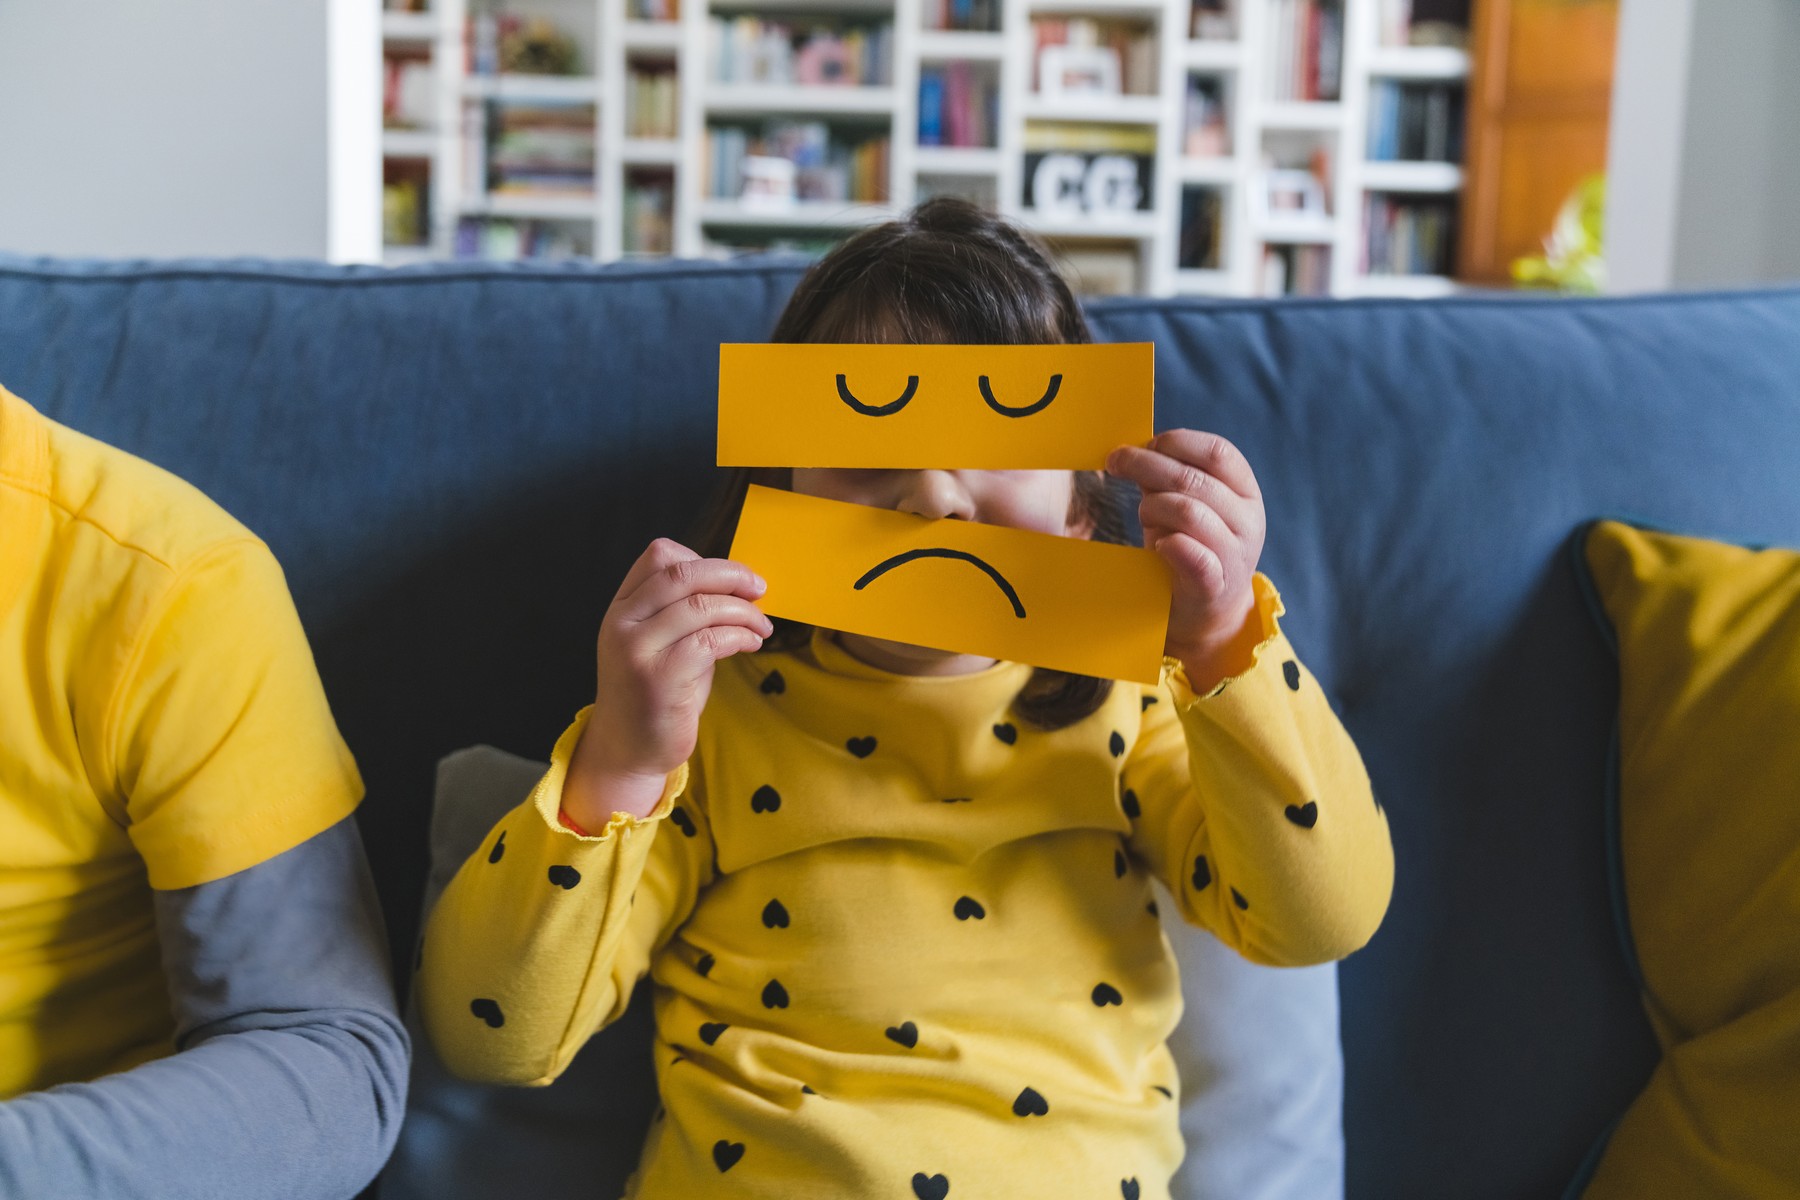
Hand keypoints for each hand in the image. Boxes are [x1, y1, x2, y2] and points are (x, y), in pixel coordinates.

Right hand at [565, 538, 770, 825]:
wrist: (628, 750)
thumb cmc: (655, 694)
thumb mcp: (661, 643)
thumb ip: (686, 612)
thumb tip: (738, 587)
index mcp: (622, 608)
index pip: (659, 556)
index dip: (704, 558)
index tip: (733, 577)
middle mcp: (623, 623)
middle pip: (683, 574)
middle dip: (731, 575)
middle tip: (759, 589)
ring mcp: (637, 650)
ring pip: (702, 607)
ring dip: (744, 612)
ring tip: (761, 627)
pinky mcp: (659, 678)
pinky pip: (711, 641)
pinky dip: (740, 636)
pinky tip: (751, 644)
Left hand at [1106, 431, 1265, 686]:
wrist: (1208, 613)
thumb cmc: (1192, 548)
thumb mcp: (1186, 506)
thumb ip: (1168, 479)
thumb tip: (1131, 450)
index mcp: (1245, 492)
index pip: (1218, 452)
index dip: (1178, 441)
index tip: (1144, 443)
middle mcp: (1247, 520)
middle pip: (1195, 478)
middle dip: (1147, 465)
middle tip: (1115, 463)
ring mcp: (1236, 555)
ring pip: (1190, 512)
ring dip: (1153, 507)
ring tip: (1143, 516)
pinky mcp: (1216, 587)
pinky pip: (1197, 559)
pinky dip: (1172, 545)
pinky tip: (1157, 545)